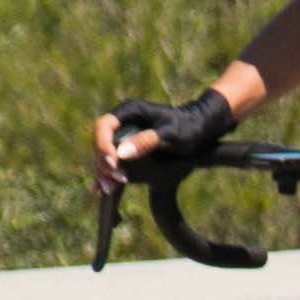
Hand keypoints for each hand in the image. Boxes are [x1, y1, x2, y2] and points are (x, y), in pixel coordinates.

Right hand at [98, 93, 233, 184]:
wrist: (200, 129)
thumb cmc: (188, 127)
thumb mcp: (171, 134)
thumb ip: (147, 141)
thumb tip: (120, 153)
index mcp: (130, 110)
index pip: (104, 125)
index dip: (103, 144)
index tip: (113, 162)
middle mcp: (122, 120)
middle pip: (101, 142)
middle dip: (104, 162)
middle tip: (117, 180)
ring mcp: (122, 134)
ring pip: (103, 154)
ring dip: (104, 171)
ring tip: (109, 190)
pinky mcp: (126, 146)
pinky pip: (110, 160)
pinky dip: (106, 174)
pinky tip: (99, 189)